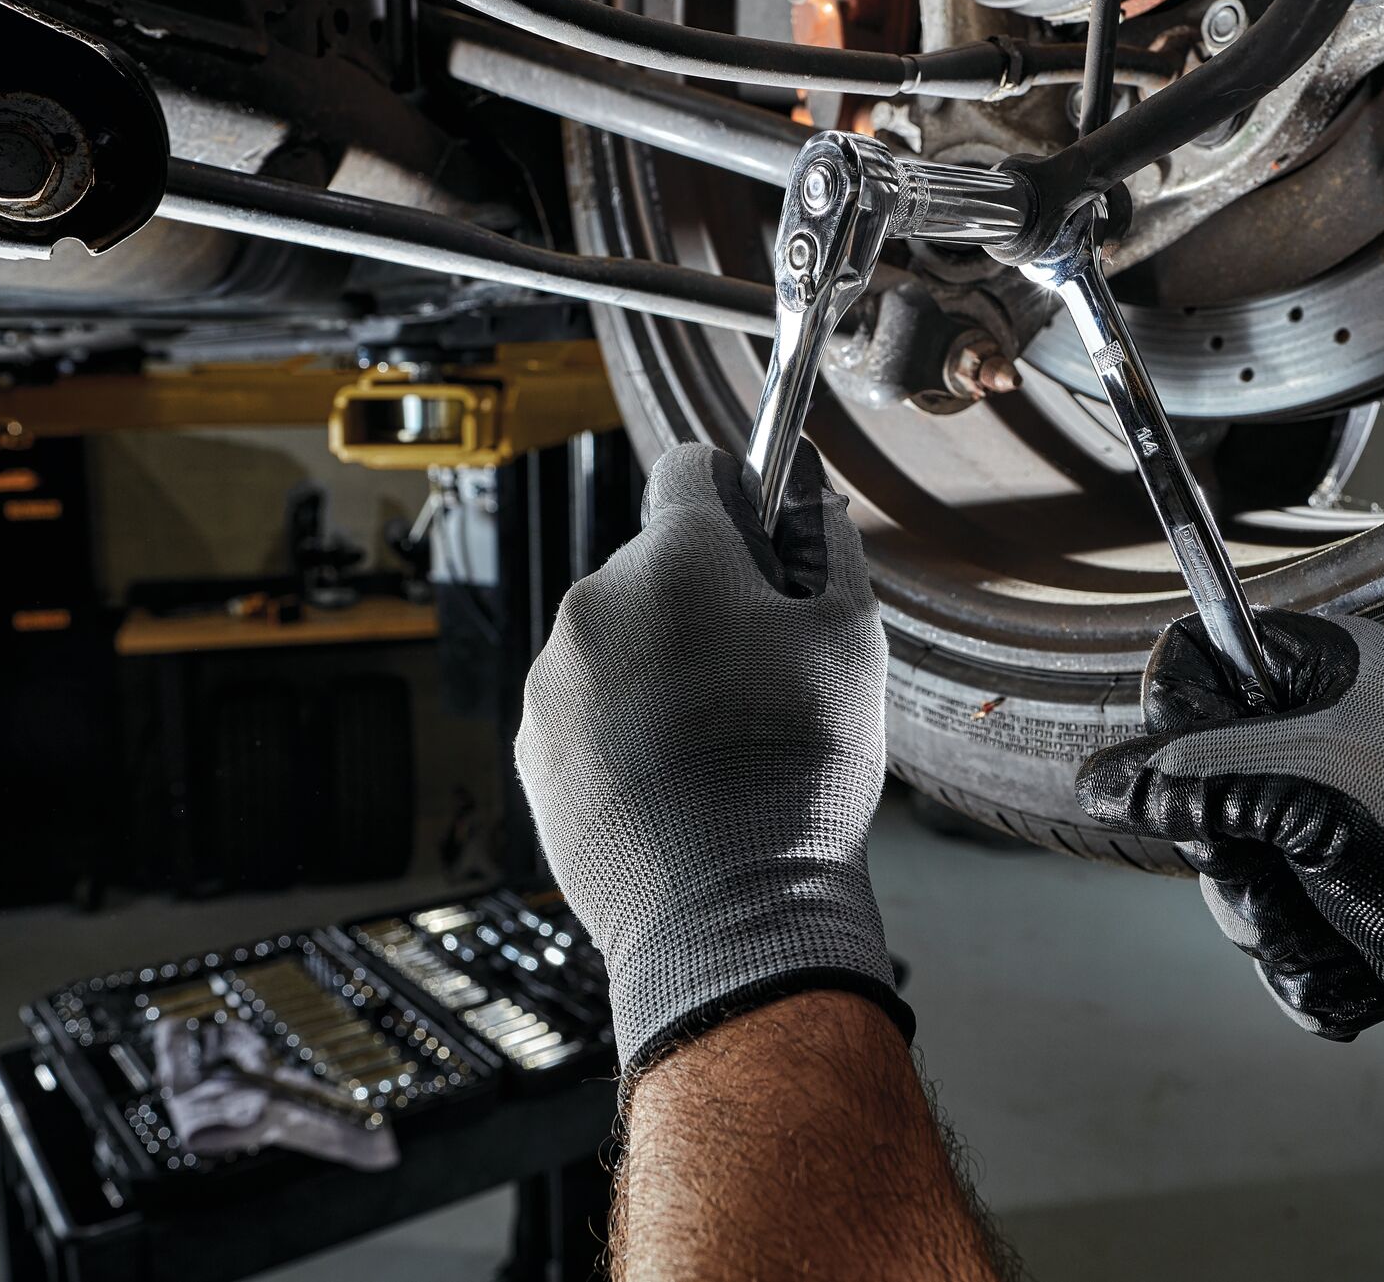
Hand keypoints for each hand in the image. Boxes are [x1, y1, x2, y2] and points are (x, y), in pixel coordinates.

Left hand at [516, 440, 909, 1074]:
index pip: (691, 468)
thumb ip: (826, 548)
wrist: (725, 914)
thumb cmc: (797, 776)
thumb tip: (807, 506)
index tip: (757, 532)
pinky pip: (584, 704)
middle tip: (758, 670)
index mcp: (675, 561)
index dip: (734, 492)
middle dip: (703, 597)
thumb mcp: (851, 642)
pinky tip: (673, 778)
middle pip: (654, 564)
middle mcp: (596, 603)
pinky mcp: (532, 744)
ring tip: (717, 741)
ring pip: (617, 638)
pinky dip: (622, 723)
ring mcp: (554, 677)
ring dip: (660, 663)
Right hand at [1078, 610, 1383, 1183]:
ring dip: (1270, 925)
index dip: (1174, 723)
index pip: (1195, 663)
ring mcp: (1336, 824)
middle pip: (1193, 784)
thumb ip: (1195, 778)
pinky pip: (1272, 930)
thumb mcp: (1313, 794)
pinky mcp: (1347, 899)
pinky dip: (1303, 966)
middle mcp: (1329, 739)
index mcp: (1329, 673)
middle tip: (1277, 872)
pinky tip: (1354, 979)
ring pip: (1228, 871)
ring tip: (1333, 936)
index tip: (1195, 781)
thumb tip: (1096, 783)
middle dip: (1227, 858)